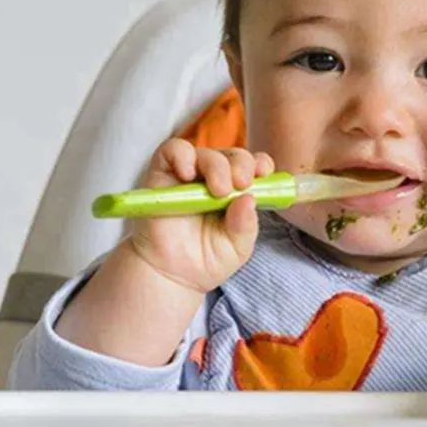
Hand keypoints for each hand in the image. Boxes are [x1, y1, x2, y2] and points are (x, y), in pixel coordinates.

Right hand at [127, 138, 274, 293]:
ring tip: (218, 191)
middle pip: (233, 155)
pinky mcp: (162, 174)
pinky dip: (183, 156)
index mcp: (237, 191)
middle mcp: (214, 178)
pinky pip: (172, 150)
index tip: (264, 172)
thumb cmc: (207, 260)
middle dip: (242, 165)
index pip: (253, 165)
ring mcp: (189, 175)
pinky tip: (188, 175)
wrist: (171, 276)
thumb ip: (245, 226)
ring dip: (217, 166)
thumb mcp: (237, 248)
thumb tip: (249, 199)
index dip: (261, 163)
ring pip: (206, 153)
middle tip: (242, 184)